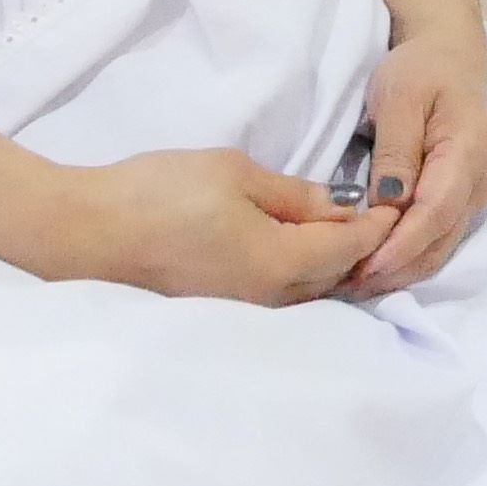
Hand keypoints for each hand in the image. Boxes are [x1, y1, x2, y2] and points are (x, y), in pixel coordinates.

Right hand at [56, 148, 391, 301]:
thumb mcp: (235, 174)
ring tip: (343, 229)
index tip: (398, 202)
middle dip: (361, 249)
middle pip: (336, 278)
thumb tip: (340, 207)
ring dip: (331, 264)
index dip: (377, 225)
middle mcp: (271, 300)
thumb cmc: (161, 193)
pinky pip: (280, 295)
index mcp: (281, 264)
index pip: (350, 249)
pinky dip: (300, 274)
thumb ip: (294, 195)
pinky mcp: (221, 310)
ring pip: (308, 291)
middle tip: (378, 215)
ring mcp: (244, 311)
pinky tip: (296, 247)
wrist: (88, 233)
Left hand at [346, 26, 486, 295]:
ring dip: (399, 272)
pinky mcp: (465, 203)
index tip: (363, 267)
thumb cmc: (421, 70)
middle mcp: (481, 183)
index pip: (435, 213)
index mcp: (469, 153)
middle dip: (394, 271)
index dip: (400, 246)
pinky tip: (374, 267)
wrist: (451, 57)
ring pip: (440, 249)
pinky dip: (407, 259)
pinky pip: (438, 241)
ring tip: (352, 284)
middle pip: (440, 242)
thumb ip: (396, 151)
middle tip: (344, 287)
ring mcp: (477, 196)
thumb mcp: (399, 97)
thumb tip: (388, 204)